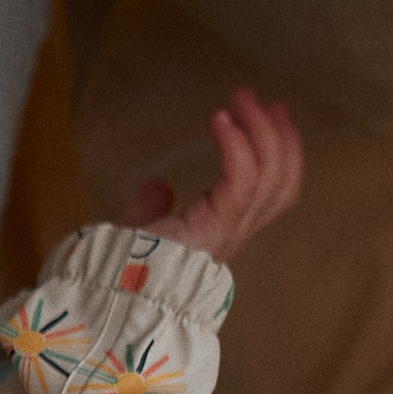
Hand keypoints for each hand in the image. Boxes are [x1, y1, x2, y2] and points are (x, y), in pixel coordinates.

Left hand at [120, 88, 302, 263]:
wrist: (112, 294)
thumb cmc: (119, 267)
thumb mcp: (138, 231)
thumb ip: (149, 210)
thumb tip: (158, 187)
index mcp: (222, 232)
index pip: (273, 192)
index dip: (280, 152)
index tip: (272, 114)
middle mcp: (234, 233)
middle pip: (280, 182)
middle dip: (279, 136)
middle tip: (266, 101)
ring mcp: (228, 232)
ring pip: (268, 176)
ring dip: (259, 130)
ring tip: (242, 99)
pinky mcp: (215, 228)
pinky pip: (241, 181)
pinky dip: (235, 145)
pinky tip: (219, 120)